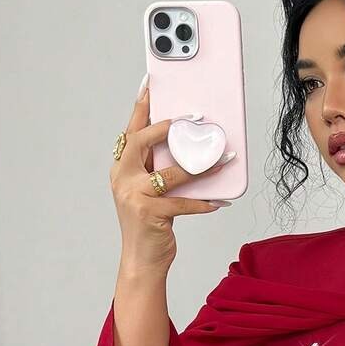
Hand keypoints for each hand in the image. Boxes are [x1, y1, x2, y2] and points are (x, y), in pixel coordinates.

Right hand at [109, 73, 233, 275]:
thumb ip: (158, 170)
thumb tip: (188, 150)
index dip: (140, 107)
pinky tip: (218, 202)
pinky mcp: (151, 214)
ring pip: (172, 173)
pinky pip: (183, 202)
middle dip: (165, 127)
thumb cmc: (148, 225)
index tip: (150, 84)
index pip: (130, 131)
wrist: (141, 261)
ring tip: (223, 159)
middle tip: (192, 118)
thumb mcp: (147, 193)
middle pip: (142, 141)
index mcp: (121, 169)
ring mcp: (135, 196)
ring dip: (202, 167)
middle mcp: (123, 179)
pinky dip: (203, 202)